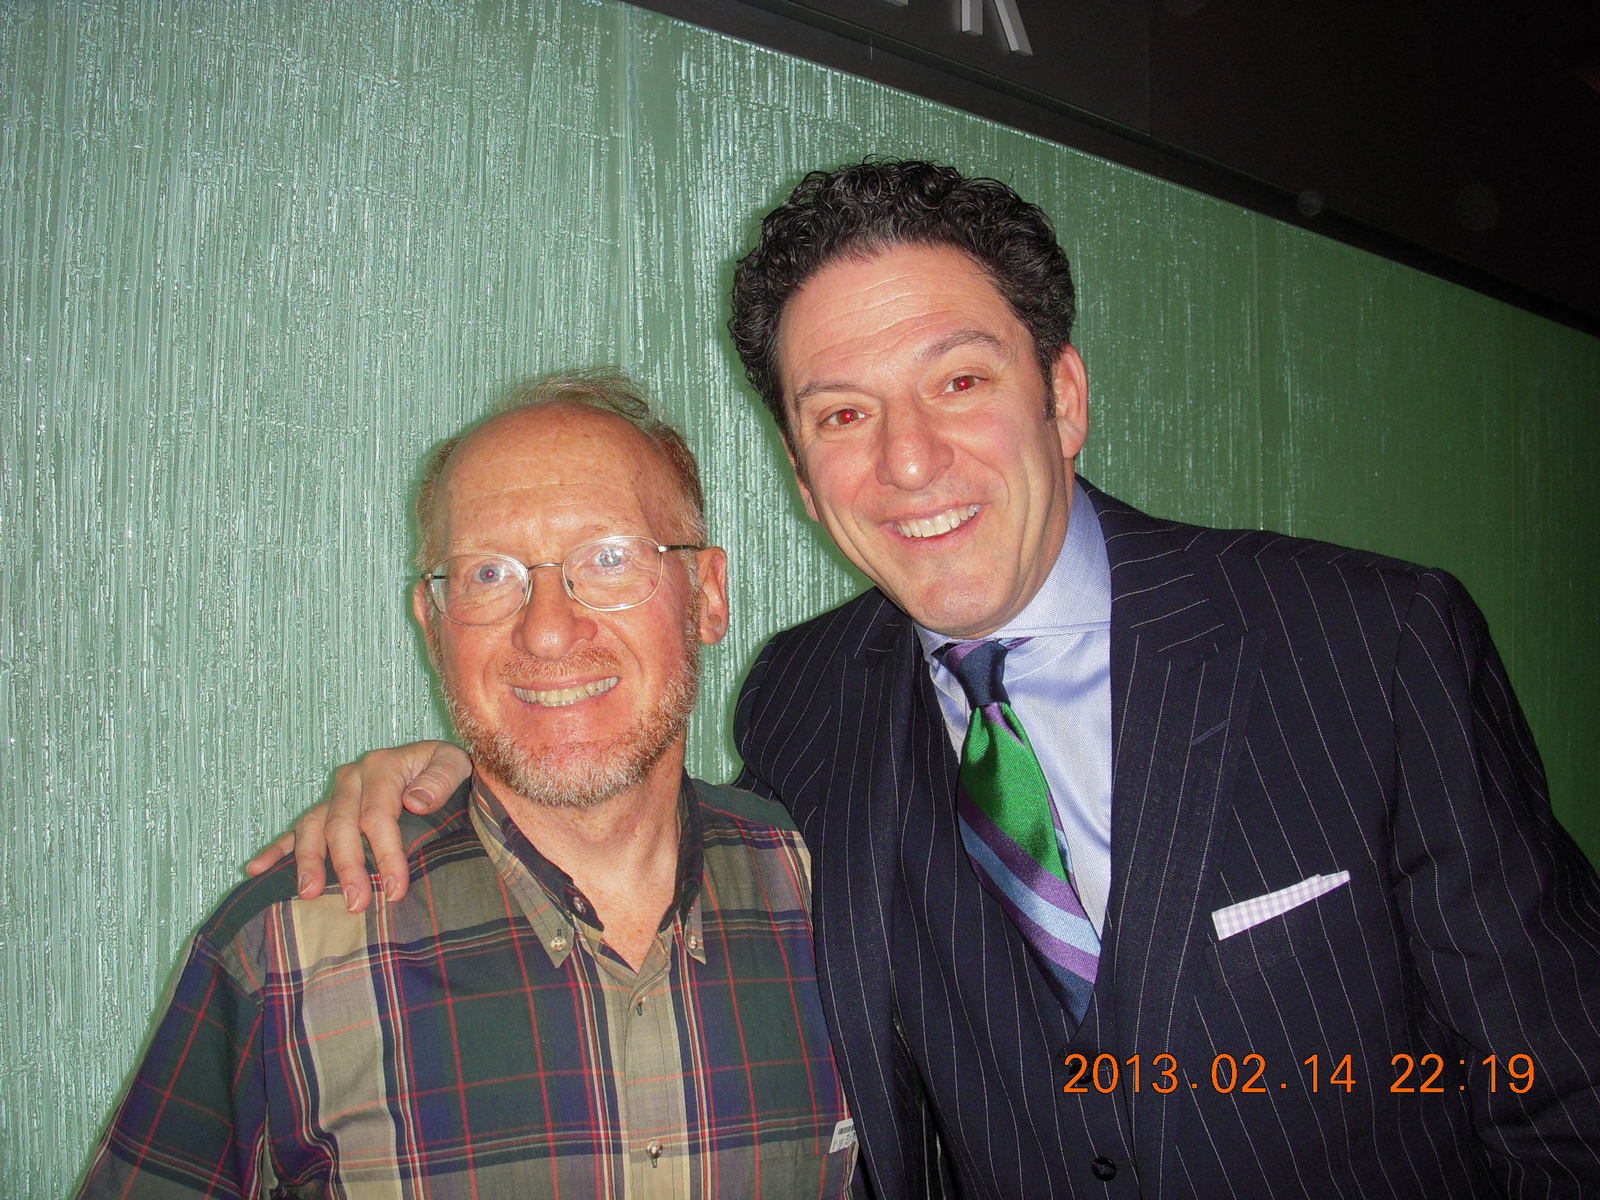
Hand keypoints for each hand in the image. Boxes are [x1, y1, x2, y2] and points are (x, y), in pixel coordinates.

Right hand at [244, 741, 470, 910]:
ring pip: (312, 828)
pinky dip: (276, 851)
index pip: (378, 816)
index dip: (385, 853)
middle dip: (347, 867)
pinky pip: (296, 831)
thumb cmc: (448, 769)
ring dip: (308, 863)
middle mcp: (353, 778)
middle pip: (341, 826)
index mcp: (383, 766)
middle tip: (356, 904)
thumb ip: (441, 780)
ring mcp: (335, 795)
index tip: (395, 888)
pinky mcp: (326, 810)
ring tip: (308, 895)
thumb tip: (416, 801)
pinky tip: (256, 870)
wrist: (438, 764)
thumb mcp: (456, 765)